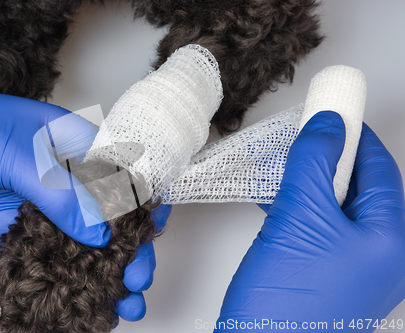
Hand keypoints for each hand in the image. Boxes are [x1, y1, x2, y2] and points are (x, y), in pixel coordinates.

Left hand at [0, 65, 172, 320]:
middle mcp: (59, 174)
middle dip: (125, 247)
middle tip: (136, 280)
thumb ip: (56, 191)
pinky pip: (44, 254)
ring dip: (99, 269)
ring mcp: (35, 203)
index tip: (152, 236)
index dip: (140, 204)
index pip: (118, 174)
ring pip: (78, 240)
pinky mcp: (9, 228)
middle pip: (104, 213)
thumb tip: (99, 232)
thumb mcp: (9, 150)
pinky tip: (77, 295)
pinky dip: (63, 276)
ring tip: (120, 302)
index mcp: (69, 142)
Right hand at [216, 111, 404, 330]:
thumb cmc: (288, 304)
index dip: (354, 135)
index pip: (380, 169)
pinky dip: (296, 203)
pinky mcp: (320, 270)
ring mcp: (349, 264)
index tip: (332, 109)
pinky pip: (315, 223)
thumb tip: (328, 122)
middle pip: (358, 185)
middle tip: (303, 133)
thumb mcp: (301, 219)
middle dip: (328, 156)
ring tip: (284, 160)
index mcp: (391, 240)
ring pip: (332, 203)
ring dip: (308, 178)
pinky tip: (274, 193)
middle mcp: (377, 253)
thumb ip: (314, 163)